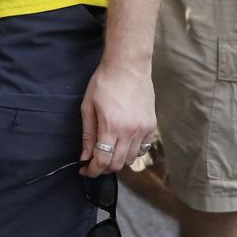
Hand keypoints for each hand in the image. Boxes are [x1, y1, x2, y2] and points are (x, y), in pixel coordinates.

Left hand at [78, 57, 153, 176]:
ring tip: (109, 152)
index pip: (102, 161)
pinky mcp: (152, 126)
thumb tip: (85, 157)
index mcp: (111, 127)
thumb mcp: (88, 107)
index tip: (85, 170)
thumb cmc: (105, 82)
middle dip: (103, 168)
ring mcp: (143, 129)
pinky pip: (144, 149)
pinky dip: (133, 151)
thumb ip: (87, 135)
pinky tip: (124, 143)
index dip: (92, 171)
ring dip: (118, 161)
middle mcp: (129, 132)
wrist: (128, 66)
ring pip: (132, 159)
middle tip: (94, 162)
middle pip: (117, 164)